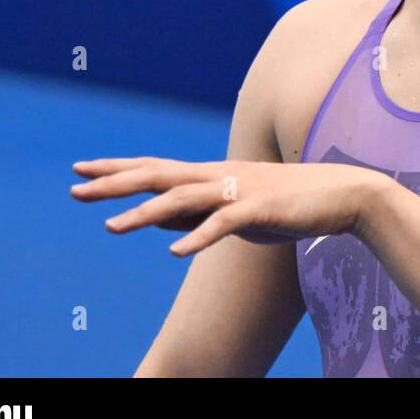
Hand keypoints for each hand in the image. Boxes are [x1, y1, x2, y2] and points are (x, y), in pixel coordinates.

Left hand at [69, 157, 385, 255]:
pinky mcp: (262, 209)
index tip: (81, 170)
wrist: (344, 194)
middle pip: (159, 175)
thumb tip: (153, 219)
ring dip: (144, 212)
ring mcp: (240, 191)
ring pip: (183, 198)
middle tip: (74, 188)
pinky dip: (198, 236)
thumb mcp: (234, 211)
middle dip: (115, 182)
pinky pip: (224, 224)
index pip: (155, 167)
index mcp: (213, 174)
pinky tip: (175, 251)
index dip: (118, 168)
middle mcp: (220, 176)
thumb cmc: (289, 205)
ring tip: (109, 228)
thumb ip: (195, 213)